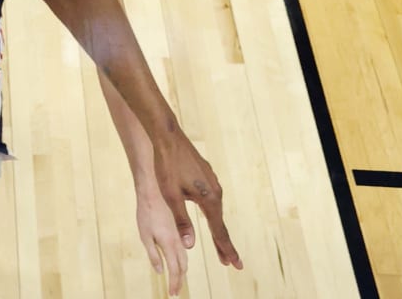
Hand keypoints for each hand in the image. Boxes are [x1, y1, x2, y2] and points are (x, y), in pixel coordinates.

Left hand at [135, 185, 189, 294]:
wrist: (154, 191)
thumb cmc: (146, 213)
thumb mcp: (145, 235)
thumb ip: (153, 254)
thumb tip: (161, 271)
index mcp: (169, 244)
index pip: (174, 270)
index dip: (174, 283)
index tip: (172, 294)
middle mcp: (178, 241)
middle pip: (183, 266)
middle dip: (179, 280)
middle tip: (175, 291)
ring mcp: (180, 234)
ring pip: (184, 258)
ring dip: (181, 271)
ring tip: (177, 280)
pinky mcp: (179, 229)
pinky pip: (183, 249)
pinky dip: (182, 260)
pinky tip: (178, 261)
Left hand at [152, 130, 240, 270]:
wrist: (167, 136)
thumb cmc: (166, 166)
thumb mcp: (171, 196)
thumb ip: (182, 221)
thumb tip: (190, 245)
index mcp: (209, 199)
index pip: (219, 231)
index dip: (226, 249)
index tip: (235, 264)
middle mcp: (215, 191)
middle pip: (220, 223)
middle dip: (224, 244)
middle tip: (232, 263)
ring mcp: (212, 181)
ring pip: (216, 211)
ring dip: (218, 229)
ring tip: (220, 244)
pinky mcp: (206, 175)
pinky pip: (212, 199)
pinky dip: (213, 213)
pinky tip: (210, 216)